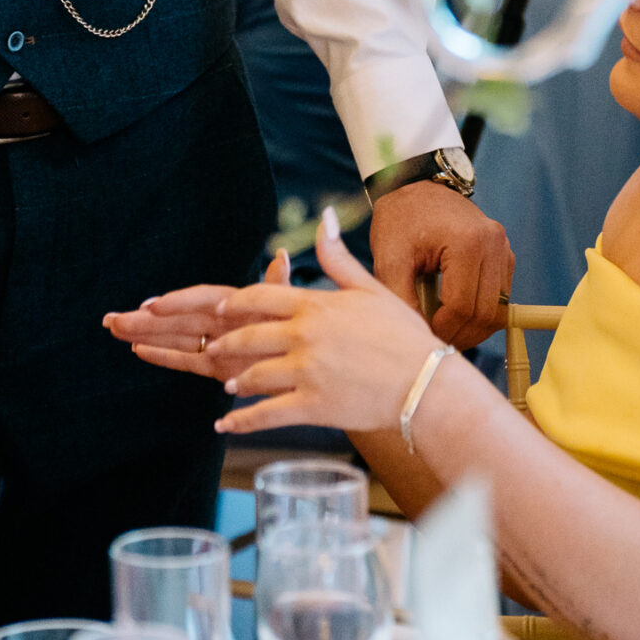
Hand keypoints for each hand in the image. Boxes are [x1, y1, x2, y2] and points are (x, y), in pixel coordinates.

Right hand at [104, 249, 291, 378]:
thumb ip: (278, 287)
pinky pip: (186, 360)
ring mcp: (216, 342)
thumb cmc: (304, 328)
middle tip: (112, 319)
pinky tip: (138, 350)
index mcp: (236, 302)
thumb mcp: (293, 306)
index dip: (176, 302)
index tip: (151, 305)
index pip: (200, 299)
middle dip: (145, 319)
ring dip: (145, 334)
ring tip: (114, 329)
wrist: (313, 361)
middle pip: (177, 319)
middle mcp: (221, 320)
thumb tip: (281, 257)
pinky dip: (163, 356)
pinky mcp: (217, 366)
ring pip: (174, 337)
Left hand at [206, 214, 437, 434]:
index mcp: (316, 305)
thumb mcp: (371, 288)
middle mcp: (304, 336)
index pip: (262, 296)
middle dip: (227, 343)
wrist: (426, 384)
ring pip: (255, 375)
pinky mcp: (313, 406)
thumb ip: (338, 257)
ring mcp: (306, 372)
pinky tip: (225, 425)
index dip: (238, 302)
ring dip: (237, 381)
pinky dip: (242, 421)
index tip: (223, 308)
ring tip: (228, 386)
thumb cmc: (405, 336)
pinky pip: (267, 414)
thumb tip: (325, 215)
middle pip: (250, 336)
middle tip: (213, 348)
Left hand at [368, 181, 513, 348]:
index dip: (444, 330)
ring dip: (473, 327)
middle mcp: (493, 244)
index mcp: (467, 242)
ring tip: (444, 328)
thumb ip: (399, 298)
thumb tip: (416, 337)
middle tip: (435, 341)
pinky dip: (480, 312)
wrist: (416, 186)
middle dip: (461, 334)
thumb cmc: (400, 219)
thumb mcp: (389, 258)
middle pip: (486, 313)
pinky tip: (455, 312)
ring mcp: (503, 248)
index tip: (423, 336)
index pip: (462, 306)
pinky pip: (501, 298)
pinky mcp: (505, 255)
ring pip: (498, 310)